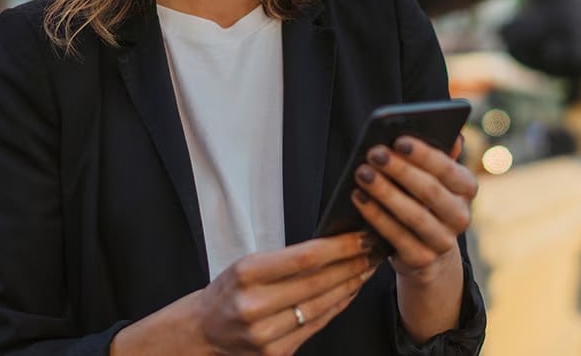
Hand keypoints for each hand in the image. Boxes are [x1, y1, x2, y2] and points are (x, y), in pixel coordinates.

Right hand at [112, 232, 375, 355]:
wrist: (204, 331)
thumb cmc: (229, 290)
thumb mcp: (249, 263)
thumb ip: (288, 258)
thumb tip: (335, 244)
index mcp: (246, 274)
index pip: (305, 258)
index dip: (340, 247)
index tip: (363, 236)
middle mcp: (255, 306)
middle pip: (319, 283)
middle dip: (353, 264)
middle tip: (375, 249)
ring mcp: (266, 334)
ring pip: (323, 305)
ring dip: (351, 285)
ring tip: (368, 267)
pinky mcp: (277, 353)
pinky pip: (318, 325)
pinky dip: (338, 306)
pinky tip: (350, 290)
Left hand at [350, 134, 477, 279]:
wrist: (426, 250)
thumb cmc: (424, 200)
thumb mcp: (434, 177)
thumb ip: (441, 155)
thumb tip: (454, 133)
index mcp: (467, 189)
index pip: (448, 169)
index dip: (424, 155)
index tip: (399, 140)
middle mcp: (461, 216)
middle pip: (430, 191)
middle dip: (399, 170)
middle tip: (373, 153)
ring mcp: (443, 241)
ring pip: (413, 215)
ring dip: (385, 192)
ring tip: (361, 173)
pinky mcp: (422, 259)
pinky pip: (396, 237)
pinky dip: (375, 216)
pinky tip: (358, 197)